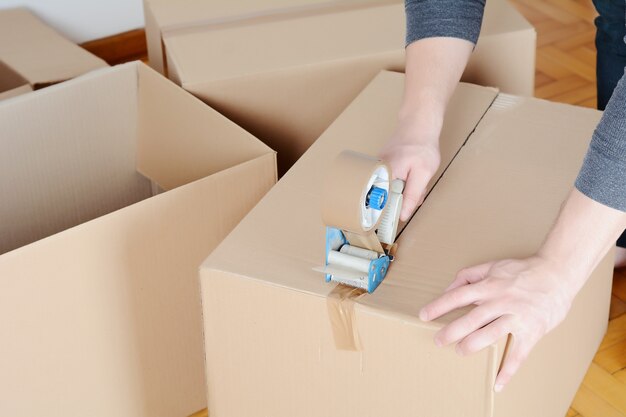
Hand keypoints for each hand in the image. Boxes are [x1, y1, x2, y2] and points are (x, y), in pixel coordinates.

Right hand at [379, 119, 440, 220]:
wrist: (418, 124)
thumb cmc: (422, 146)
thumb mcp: (424, 173)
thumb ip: (413, 195)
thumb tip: (403, 215)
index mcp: (385, 174)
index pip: (382, 203)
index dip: (391, 212)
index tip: (397, 218)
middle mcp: (376, 171)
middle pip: (386, 197)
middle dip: (402, 198)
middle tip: (416, 187)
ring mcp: (376, 167)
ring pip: (389, 189)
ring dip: (403, 189)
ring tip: (414, 177)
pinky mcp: (379, 165)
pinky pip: (389, 180)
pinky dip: (401, 181)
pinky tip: (409, 172)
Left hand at [419, 256, 577, 391]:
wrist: (557, 273)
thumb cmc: (523, 270)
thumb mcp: (493, 265)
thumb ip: (469, 275)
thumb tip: (449, 288)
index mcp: (489, 286)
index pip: (458, 296)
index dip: (439, 306)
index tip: (424, 315)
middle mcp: (500, 302)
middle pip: (470, 319)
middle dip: (451, 331)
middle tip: (438, 340)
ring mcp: (516, 318)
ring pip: (489, 335)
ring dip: (471, 345)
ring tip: (459, 351)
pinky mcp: (531, 332)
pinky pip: (518, 355)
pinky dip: (507, 371)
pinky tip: (498, 384)